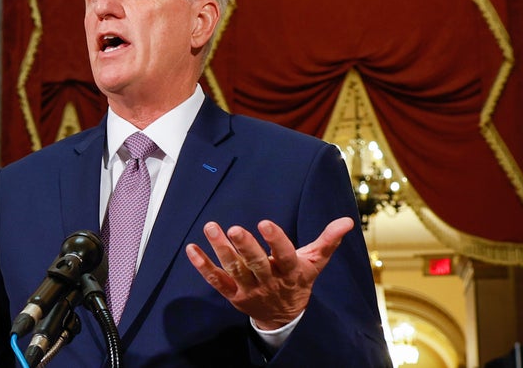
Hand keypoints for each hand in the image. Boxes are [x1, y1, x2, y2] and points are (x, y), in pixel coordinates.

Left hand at [185, 217, 353, 329]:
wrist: (284, 318)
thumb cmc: (298, 281)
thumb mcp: (314, 262)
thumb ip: (328, 240)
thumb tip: (347, 220)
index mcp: (290, 272)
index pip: (284, 256)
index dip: (276, 240)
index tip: (264, 223)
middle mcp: (269, 282)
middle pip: (256, 264)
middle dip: (245, 247)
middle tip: (234, 228)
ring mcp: (249, 289)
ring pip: (234, 270)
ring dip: (221, 249)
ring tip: (211, 228)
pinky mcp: (233, 295)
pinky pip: (215, 281)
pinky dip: (202, 266)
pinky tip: (192, 249)